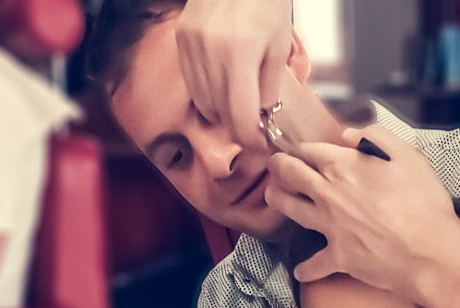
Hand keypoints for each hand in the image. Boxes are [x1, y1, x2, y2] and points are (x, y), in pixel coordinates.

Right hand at [176, 0, 292, 146]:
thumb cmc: (265, 2)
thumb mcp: (278, 45)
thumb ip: (268, 86)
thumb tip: (260, 116)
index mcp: (239, 54)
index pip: (240, 116)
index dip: (252, 138)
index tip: (262, 143)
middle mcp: (209, 52)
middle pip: (220, 113)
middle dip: (239, 125)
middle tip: (255, 125)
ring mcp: (190, 46)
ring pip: (203, 101)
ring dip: (222, 111)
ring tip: (241, 102)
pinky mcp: (181, 40)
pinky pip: (192, 82)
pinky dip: (208, 92)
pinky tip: (224, 85)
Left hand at [264, 124, 459, 300]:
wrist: (428, 252)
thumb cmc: (423, 202)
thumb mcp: (408, 155)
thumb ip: (377, 137)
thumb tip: (349, 133)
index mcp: (343, 167)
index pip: (310, 150)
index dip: (302, 147)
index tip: (297, 147)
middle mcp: (328, 194)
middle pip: (290, 175)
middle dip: (278, 167)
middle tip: (274, 165)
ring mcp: (329, 226)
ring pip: (290, 210)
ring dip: (278, 200)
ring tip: (273, 196)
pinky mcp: (337, 256)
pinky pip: (314, 265)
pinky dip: (307, 269)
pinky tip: (303, 272)